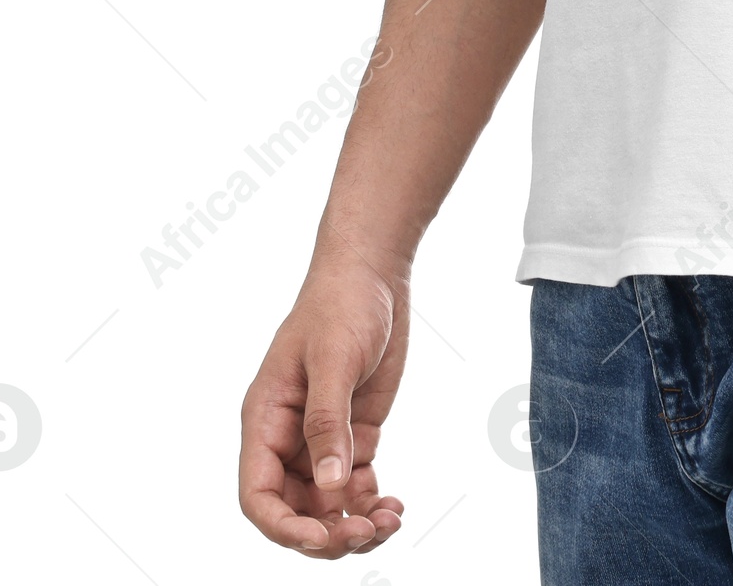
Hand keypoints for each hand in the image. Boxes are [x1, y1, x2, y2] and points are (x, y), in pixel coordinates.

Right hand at [239, 257, 408, 557]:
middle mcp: (288, 437)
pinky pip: (356, 485)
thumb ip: (329, 423)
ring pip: (328, 504)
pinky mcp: (355, 432)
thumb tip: (331, 486)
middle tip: (368, 533)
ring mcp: (322, 438)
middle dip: (327, 533)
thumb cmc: (341, 304)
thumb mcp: (333, 359)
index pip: (258, 495)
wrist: (373, 272)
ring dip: (354, 524)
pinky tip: (396, 506)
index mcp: (266, 420)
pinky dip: (371, 503)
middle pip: (295, 510)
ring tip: (391, 521)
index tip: (321, 537)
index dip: (283, 527)